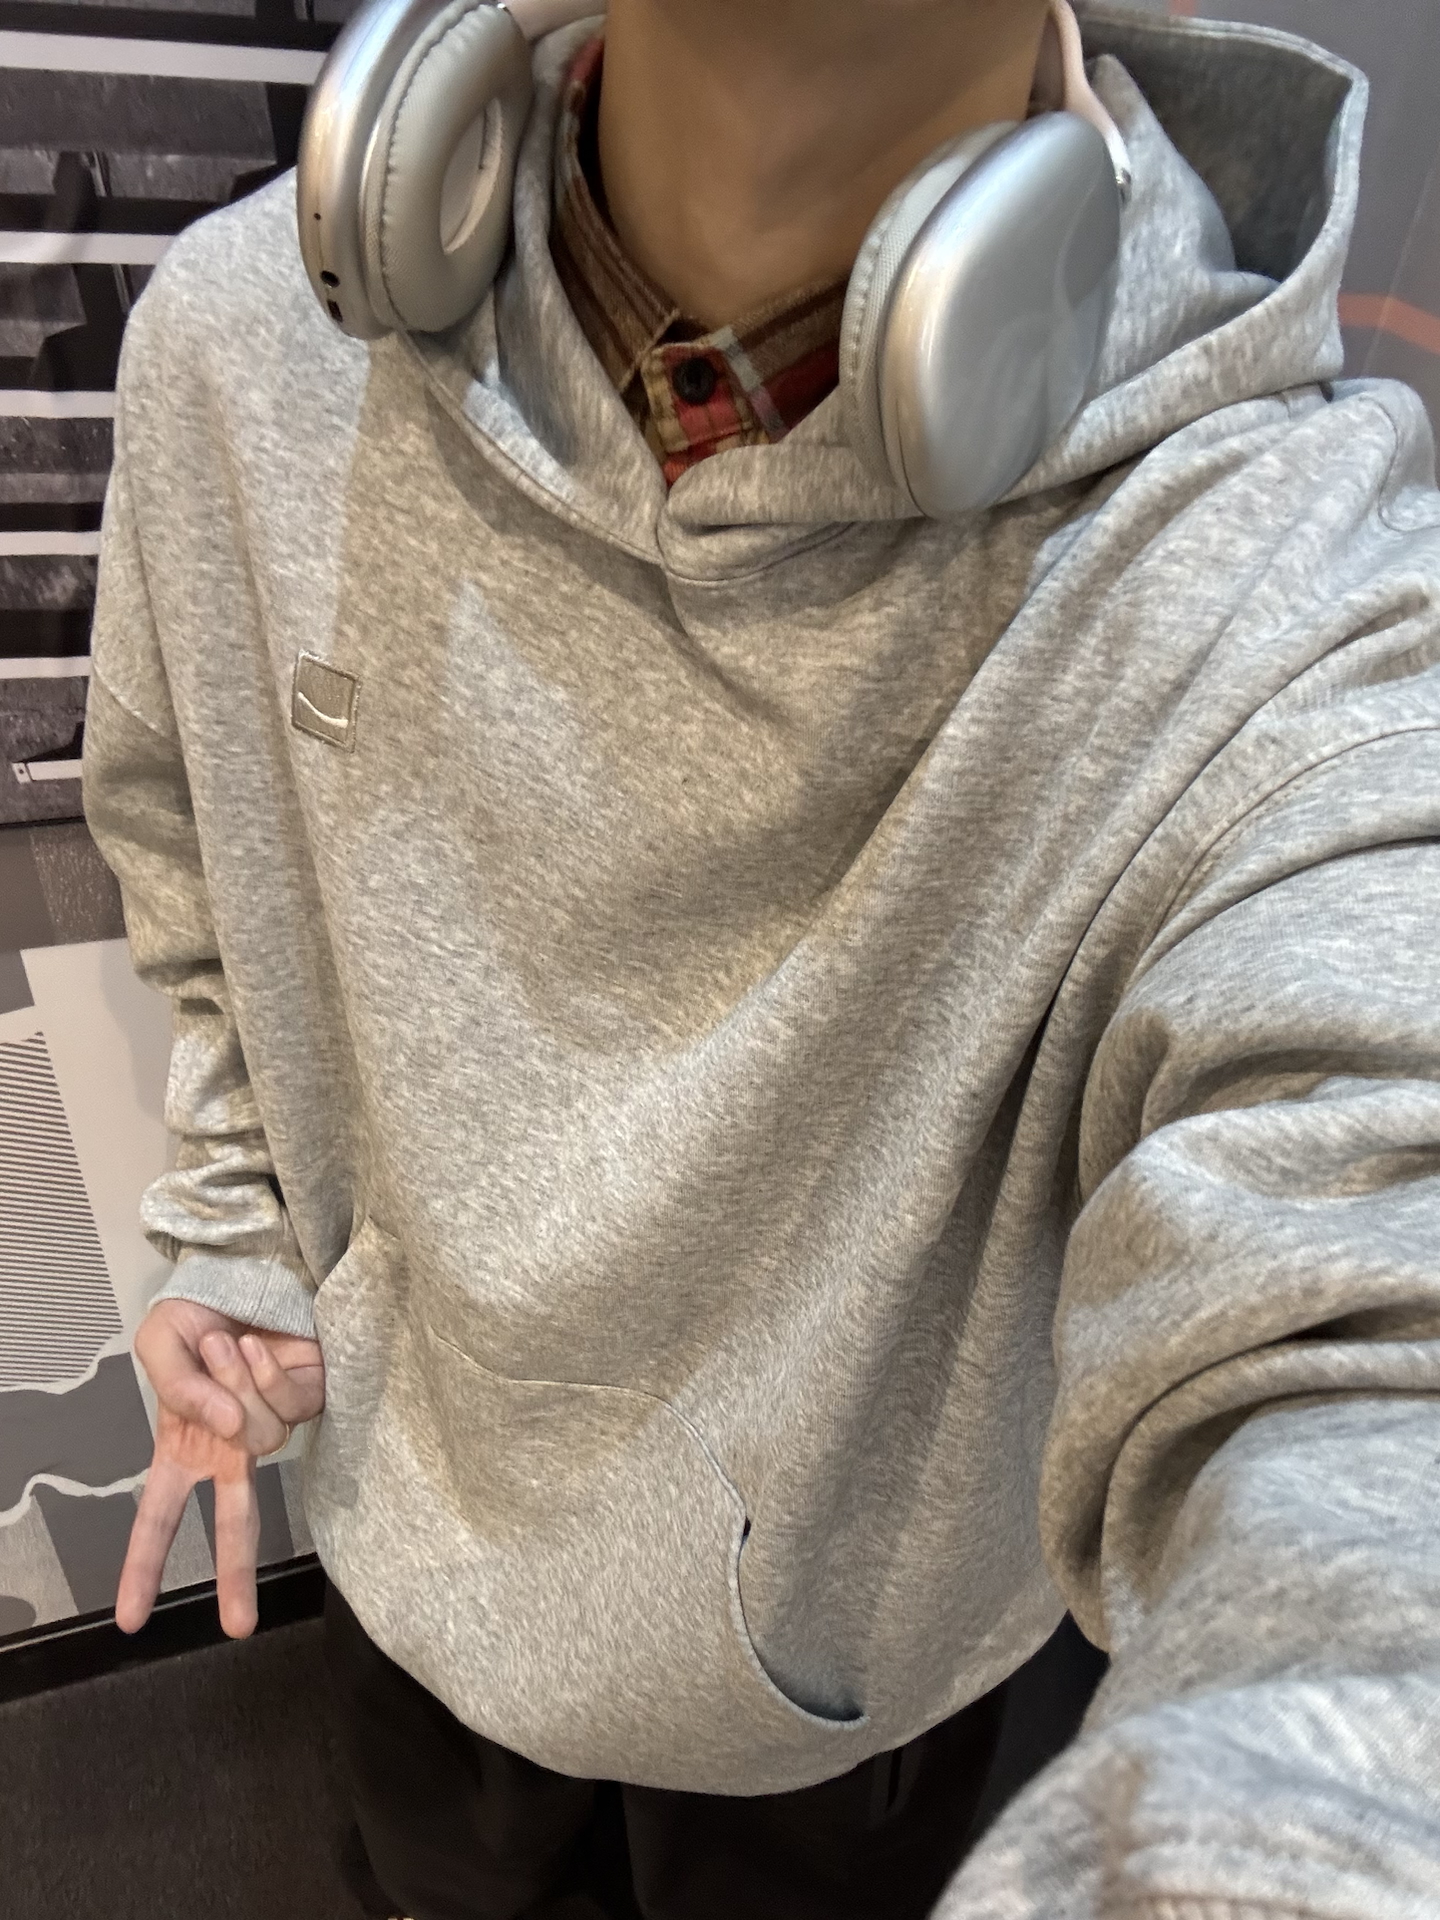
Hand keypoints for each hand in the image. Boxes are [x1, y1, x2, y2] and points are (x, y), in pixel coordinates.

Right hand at [118, 1298, 324, 1638]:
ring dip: (235, 1386)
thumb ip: (180, 1391)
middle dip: (235, 1573)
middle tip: (238, 1628)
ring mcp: (273, 1425)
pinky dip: (263, 1372)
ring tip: (223, 1344)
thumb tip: (226, 1431)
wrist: (242, 1270)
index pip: (159, 1517)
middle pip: (236, 1522)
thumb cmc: (194, 1315)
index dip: (142, 1567)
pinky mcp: (310, 1399)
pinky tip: (253, 1344)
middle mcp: (232, 1447)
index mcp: (186, 1447)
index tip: (130, 1622)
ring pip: (259, 1437)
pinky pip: (287, 1405)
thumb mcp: (158, 1346)